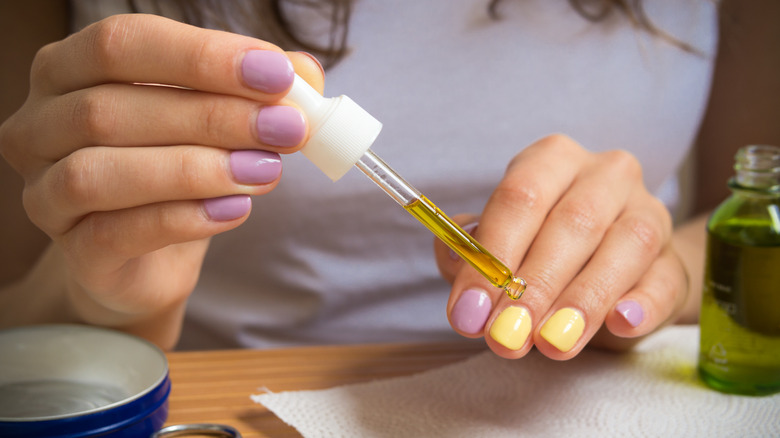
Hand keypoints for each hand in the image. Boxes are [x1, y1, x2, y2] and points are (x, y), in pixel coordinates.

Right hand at [0, 14, 323, 346]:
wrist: (147, 255)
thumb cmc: (174, 171)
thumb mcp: (215, 119)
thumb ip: (255, 91)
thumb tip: (305, 74)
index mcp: (69, 69)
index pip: (124, 43)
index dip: (203, 56)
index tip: (278, 75)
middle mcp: (40, 124)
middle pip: (112, 107)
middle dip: (213, 116)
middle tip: (286, 129)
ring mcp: (44, 191)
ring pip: (102, 171)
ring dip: (196, 169)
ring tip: (266, 172)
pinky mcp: (73, 251)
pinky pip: (116, 232)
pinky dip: (183, 218)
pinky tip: (235, 209)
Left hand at [436, 134, 688, 359]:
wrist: (612, 272)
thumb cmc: (542, 252)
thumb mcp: (501, 247)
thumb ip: (471, 254)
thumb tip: (455, 260)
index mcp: (551, 160)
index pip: (519, 197)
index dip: (492, 256)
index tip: (470, 311)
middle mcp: (604, 175)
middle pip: (572, 222)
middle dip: (533, 286)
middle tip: (506, 336)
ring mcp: (648, 212)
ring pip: (623, 247)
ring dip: (582, 300)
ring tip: (551, 343)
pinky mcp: (675, 260)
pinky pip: (664, 279)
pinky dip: (642, 303)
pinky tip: (620, 323)